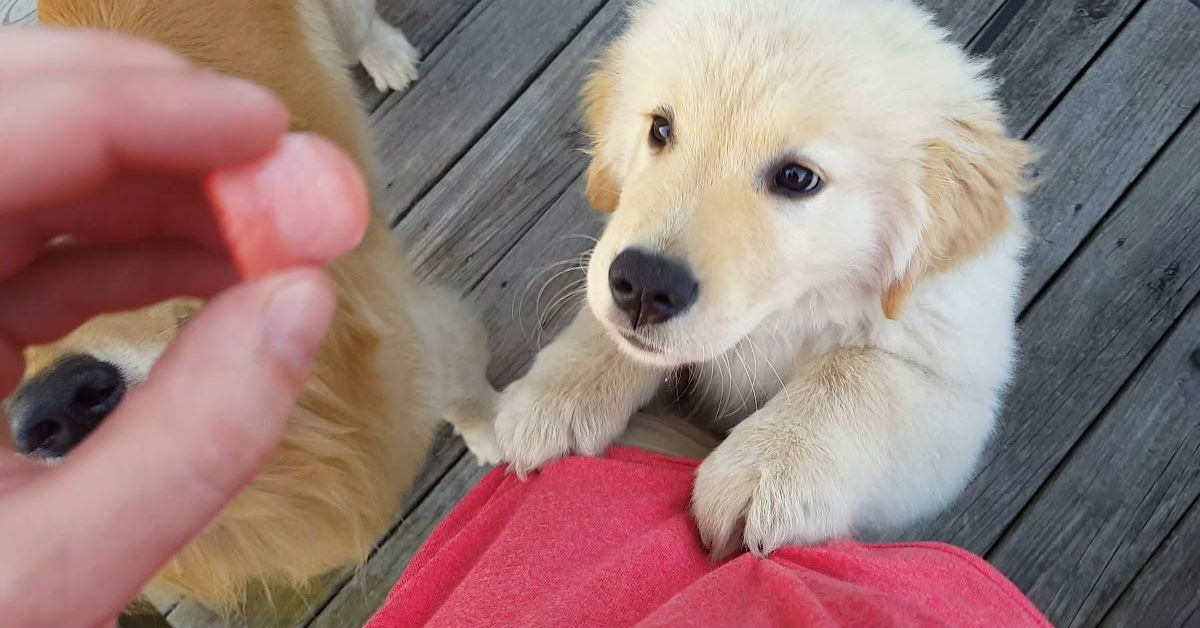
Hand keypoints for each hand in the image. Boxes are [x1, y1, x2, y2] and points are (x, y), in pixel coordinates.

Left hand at [0, 29, 367, 626]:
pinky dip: (144, 250)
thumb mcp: (47, 574)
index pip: (10, 137)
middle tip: (283, 179)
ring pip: (43, 176)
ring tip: (274, 235)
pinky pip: (46, 244)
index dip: (148, 114)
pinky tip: (221, 275)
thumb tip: (299, 309)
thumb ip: (188, 442)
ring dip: (173, 192)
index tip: (268, 133)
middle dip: (171, 136)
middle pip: (24, 124)